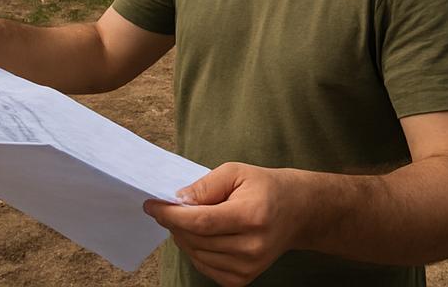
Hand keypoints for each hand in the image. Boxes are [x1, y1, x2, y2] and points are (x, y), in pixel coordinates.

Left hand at [143, 163, 306, 286]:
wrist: (296, 211)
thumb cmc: (264, 187)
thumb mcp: (235, 172)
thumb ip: (205, 186)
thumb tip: (177, 199)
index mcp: (251, 216)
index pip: (202, 221)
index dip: (172, 215)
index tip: (151, 205)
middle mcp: (252, 247)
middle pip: (197, 240)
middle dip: (173, 223)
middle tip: (163, 207)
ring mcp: (250, 267)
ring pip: (198, 256)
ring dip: (182, 237)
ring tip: (181, 218)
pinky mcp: (245, 279)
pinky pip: (207, 268)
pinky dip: (195, 251)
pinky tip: (197, 235)